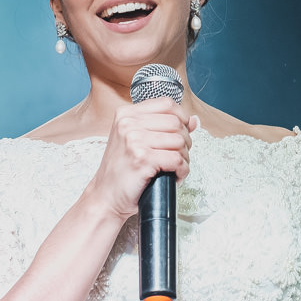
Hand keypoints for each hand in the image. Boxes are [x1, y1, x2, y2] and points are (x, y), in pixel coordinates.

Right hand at [86, 98, 196, 220]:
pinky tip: (174, 177)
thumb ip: (163, 127)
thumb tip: (194, 120)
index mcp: (126, 114)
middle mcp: (128, 123)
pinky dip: (182, 171)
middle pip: (177, 123)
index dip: (182, 118)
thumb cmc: (122, 170)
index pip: (167, 104)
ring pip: (180, 141)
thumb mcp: (137, 140)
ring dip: (184, 158)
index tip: (180, 133)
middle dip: (185, 142)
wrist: (106, 196)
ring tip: (174, 168)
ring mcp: (134, 140)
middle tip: (177, 156)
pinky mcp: (142, 159)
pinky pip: (177, 160)